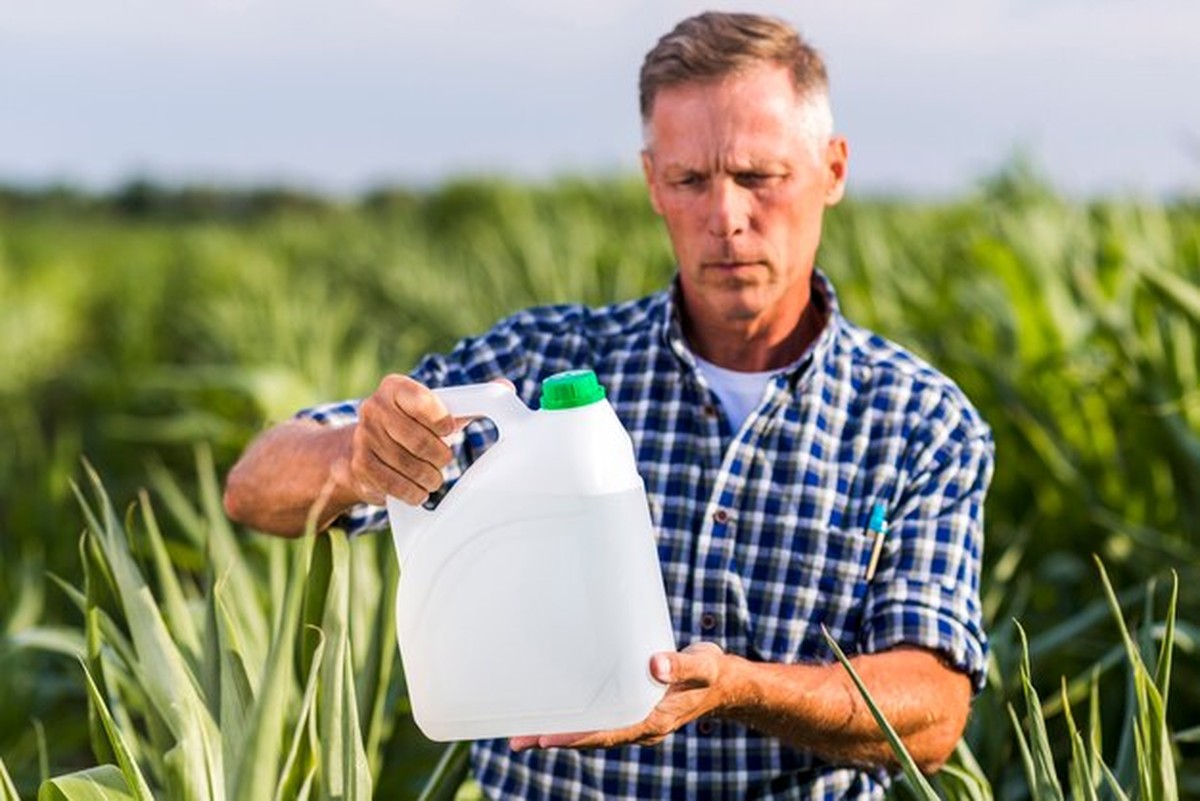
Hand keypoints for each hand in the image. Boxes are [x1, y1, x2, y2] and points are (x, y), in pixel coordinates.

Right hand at [330, 374, 460, 506]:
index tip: (448, 431)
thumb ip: (461, 405)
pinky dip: (414, 492)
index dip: (442, 421)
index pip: (423, 402)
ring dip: (430, 477)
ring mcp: (364, 437)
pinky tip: (419, 491)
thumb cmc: (411, 428)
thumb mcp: (433, 411)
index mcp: (394, 387)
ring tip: (433, 477)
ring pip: (409, 466)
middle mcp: (374, 408)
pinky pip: (395, 485)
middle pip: (419, 440)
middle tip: (443, 460)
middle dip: (440, 456)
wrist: (366, 449)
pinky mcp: (360, 465)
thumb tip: (498, 392)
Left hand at [509, 642, 728, 751]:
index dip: (578, 737)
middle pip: (592, 739)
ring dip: (559, 734)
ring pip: (592, 733)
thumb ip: (680, 665)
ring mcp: (635, 722)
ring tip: (521, 736)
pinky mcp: (631, 712)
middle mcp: (640, 726)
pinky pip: (598, 722)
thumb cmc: (711, 671)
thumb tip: (655, 665)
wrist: (725, 685)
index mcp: (654, 720)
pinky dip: (575, 722)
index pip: (610, 733)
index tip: (548, 738)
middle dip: (556, 740)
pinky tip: (554, 714)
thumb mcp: (703, 665)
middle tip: (518, 741)